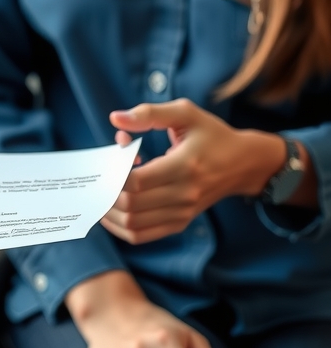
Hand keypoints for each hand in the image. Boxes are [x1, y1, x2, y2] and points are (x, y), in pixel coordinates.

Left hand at [102, 99, 287, 243]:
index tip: (113, 156)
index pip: (136, 181)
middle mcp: (184, 194)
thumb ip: (149, 113)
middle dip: (107, 189)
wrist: (244, 163)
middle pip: (130, 204)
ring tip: (104, 190)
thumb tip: (115, 118)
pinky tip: (113, 209)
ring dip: (109, 209)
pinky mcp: (180, 222)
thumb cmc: (212, 134)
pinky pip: (142, 235)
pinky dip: (120, 226)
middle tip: (104, 173)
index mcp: (184, 165)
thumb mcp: (185, 113)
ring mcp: (183, 212)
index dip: (114, 172)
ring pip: (132, 223)